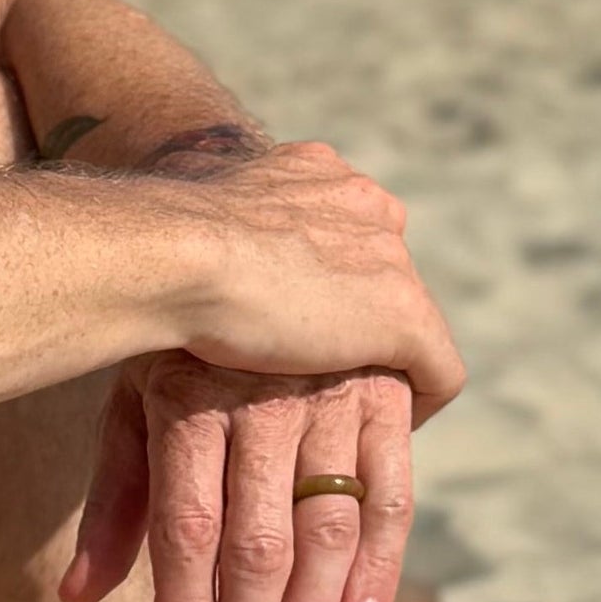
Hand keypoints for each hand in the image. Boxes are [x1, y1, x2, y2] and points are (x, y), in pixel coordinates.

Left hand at [60, 356, 415, 601]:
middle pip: (257, 539)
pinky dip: (380, 561)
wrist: (260, 241)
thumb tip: (77, 599)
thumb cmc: (186, 344)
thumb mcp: (136, 403)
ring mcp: (330, 394)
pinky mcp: (385, 394)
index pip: (187, 525)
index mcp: (187, 400)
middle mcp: (260, 398)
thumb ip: (117, 503)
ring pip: (325, 525)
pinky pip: (389, 491)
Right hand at [165, 140, 463, 419]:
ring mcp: (388, 259)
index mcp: (316, 174)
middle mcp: (363, 203)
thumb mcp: (195, 224)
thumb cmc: (161, 248)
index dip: (330, 276)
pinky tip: (396, 427)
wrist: (176, 255)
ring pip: (408, 317)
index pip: (345, 226)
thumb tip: (203, 273)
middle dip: (360, 314)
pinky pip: (440, 369)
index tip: (309, 315)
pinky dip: (424, 400)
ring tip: (360, 407)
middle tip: (330, 363)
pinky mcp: (405, 316)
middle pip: (382, 268)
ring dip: (385, 360)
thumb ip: (223, 236)